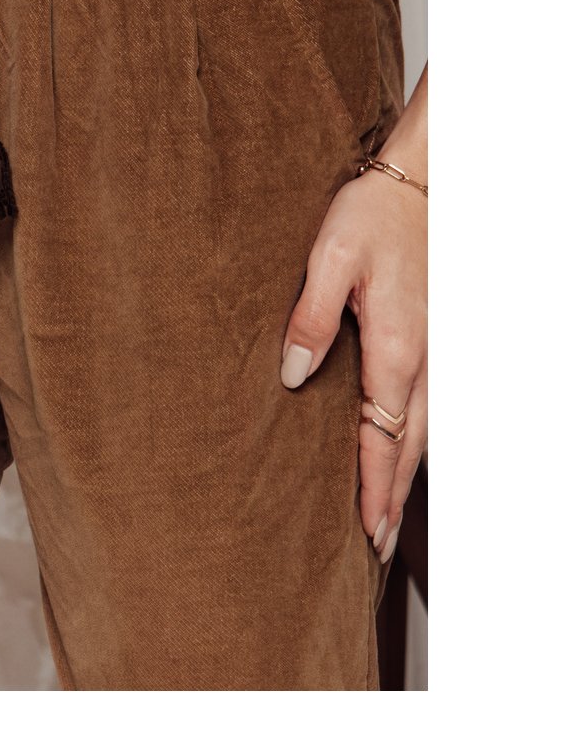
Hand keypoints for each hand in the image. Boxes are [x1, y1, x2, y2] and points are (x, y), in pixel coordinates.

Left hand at [279, 68, 427, 565]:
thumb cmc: (373, 215)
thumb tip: (292, 375)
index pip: (382, 437)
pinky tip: (401, 449)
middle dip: (391, 498)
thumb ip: (309, 317)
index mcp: (395, 350)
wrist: (421, 182)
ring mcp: (435, 352)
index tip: (363, 531)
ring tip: (385, 516)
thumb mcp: (330, 257)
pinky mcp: (433, 339)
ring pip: (424, 431)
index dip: (371, 487)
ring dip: (405, 475)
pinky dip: (414, 440)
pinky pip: (428, 406)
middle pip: (409, 447)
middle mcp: (423, 362)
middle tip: (373, 547)